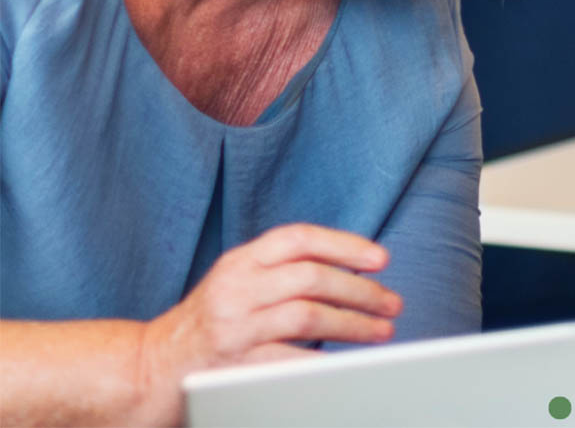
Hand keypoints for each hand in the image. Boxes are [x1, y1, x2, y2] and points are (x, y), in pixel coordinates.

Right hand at [138, 223, 401, 423]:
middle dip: (361, 290)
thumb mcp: (237, 284)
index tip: (381, 258)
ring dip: (354, 323)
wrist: (148, 369)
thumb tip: (352, 271)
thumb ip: (282, 272)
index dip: (344, 244)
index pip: (298, 238)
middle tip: (392, 303)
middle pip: (312, 277)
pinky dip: (325, 360)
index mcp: (240, 261)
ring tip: (382, 331)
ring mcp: (234, 327)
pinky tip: (349, 364)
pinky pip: (291, 359)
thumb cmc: (208, 326)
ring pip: (308, 314)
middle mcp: (235, 288)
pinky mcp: (234, 365)